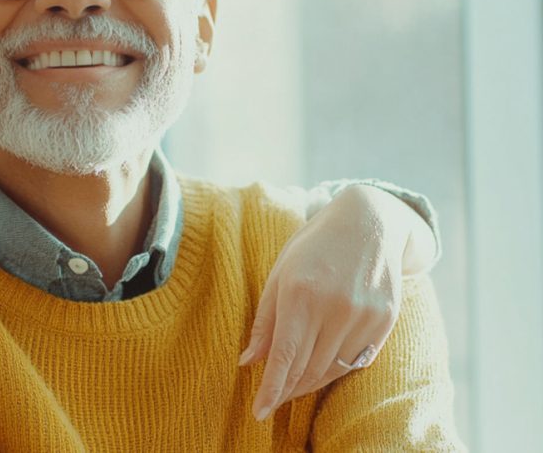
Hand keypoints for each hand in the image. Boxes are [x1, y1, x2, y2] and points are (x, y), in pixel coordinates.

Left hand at [239, 185, 423, 419]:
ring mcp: (364, 316)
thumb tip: (248, 361)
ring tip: (291, 387)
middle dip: (286, 389)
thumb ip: (266, 320)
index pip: (285, 356)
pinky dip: (335, 371)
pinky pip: (356, 361)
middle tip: (270, 400)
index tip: (258, 412)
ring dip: (309, 383)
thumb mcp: (280, 273)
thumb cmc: (313, 247)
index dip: (271, 389)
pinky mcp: (385, 322)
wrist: (369, 223)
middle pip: (307, 368)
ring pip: (332, 370)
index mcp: (301, 293)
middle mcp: (335, 307)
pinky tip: (320, 369)